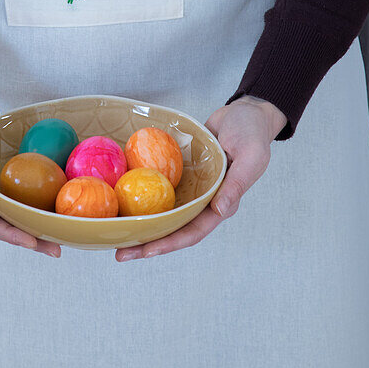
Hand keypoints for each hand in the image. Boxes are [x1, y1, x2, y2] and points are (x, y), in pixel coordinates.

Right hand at [0, 58, 60, 257]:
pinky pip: (24, 186)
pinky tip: (58, 201)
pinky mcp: (7, 169)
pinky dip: (39, 196)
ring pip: (18, 209)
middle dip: (30, 238)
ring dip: (37, 222)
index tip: (32, 242)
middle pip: (7, 223)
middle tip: (56, 250)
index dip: (10, 235)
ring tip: (61, 234)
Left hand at [115, 95, 286, 261]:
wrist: (245, 113)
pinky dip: (144, 195)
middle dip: (147, 243)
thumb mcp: (250, 157)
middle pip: (172, 229)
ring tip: (115, 232)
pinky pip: (160, 188)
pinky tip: (123, 198)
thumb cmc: (252, 134)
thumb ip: (236, 184)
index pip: (193, 232)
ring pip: (164, 212)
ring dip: (142, 224)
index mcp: (222, 204)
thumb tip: (220, 211)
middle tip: (119, 254)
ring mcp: (191, 189)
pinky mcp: (181, 175)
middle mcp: (203, 202)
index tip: (146, 251)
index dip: (169, 243)